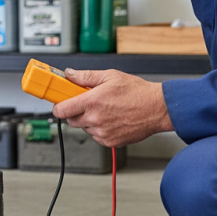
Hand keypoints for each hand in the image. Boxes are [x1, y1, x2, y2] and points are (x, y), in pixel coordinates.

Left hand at [52, 68, 173, 147]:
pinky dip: (100, 129)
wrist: (158, 109)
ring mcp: (102, 132)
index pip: (61, 110)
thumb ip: (85, 76)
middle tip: (87, 104)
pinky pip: (96, 136)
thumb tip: (69, 74)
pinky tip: (112, 120)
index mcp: (91, 102)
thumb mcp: (110, 76)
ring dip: (89, 121)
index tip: (60, 103)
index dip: (58, 106)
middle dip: (75, 112)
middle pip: (71, 120)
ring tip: (105, 111)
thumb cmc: (137, 92)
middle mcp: (95, 119)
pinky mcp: (110, 141)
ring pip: (84, 128)